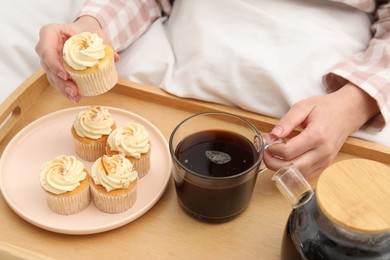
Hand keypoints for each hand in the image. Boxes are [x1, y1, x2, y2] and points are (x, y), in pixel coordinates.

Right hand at [35, 16, 117, 101]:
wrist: (84, 35)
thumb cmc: (87, 32)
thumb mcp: (96, 35)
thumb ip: (104, 45)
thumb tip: (115, 57)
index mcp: (50, 33)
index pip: (46, 49)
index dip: (53, 64)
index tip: (66, 75)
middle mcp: (45, 46)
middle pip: (48, 66)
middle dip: (60, 81)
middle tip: (73, 91)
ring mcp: (48, 60)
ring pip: (52, 76)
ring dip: (63, 89)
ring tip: (76, 97)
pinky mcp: (54, 70)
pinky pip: (57, 81)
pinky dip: (65, 90)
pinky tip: (75, 97)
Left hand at [263, 83, 379, 178]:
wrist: (347, 113)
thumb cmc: (325, 108)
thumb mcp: (303, 107)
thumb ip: (287, 121)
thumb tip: (274, 134)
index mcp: (317, 136)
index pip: (288, 152)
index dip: (272, 149)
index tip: (267, 140)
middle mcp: (322, 152)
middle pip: (291, 168)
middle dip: (272, 162)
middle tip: (265, 152)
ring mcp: (325, 161)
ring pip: (297, 175)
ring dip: (280, 168)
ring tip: (274, 155)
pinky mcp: (324, 165)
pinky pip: (304, 175)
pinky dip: (291, 171)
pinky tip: (285, 159)